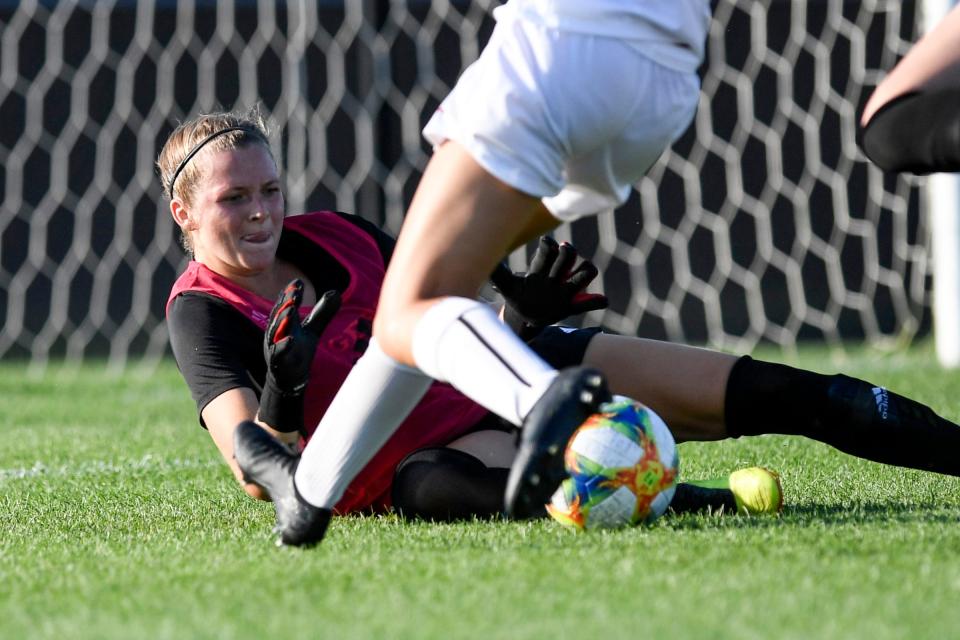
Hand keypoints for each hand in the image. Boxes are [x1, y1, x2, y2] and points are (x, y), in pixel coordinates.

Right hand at [259, 279, 340, 431]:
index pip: (285, 305)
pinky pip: (278, 353)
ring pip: (276, 332)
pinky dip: (283, 346)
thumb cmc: (298, 351)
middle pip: (279, 315)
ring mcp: (275, 347)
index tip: (298, 282)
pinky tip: (291, 340)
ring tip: (291, 309)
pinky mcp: (277, 362)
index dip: (290, 293)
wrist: (290, 379)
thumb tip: (335, 293)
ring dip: (282, 320)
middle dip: (285, 302)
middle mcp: (277, 333)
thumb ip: (322, 312)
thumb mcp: (313, 329)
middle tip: (294, 292)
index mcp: (285, 323)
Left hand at [490, 236, 606, 338]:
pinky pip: (590, 303)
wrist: (524, 317)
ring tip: (580, 276)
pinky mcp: (571, 307)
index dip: (549, 245)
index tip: (546, 243)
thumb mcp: (506, 285)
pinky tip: (601, 299)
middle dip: (567, 252)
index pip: (548, 250)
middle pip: (567, 257)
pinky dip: (598, 301)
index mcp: (540, 269)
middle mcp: (556, 276)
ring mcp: (565, 291)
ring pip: (584, 275)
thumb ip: (497, 273)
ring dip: (585, 272)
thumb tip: (484, 265)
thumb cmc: (516, 295)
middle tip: (564, 251)